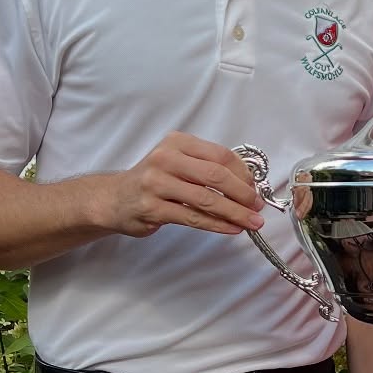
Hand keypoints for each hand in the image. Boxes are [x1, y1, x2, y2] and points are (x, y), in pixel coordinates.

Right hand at [103, 133, 265, 238]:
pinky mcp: (153, 208)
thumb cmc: (153, 181)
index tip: (255, 189)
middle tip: (258, 207)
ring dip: (235, 213)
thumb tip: (248, 186)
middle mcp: (166, 159)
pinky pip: (193, 218)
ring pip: (207, 200)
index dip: (244, 174)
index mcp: (178, 143)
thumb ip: (207, 168)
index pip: (220, 155)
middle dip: (243, 194)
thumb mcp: (178, 162)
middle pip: (216, 176)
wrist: (115, 198)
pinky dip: (217, 225)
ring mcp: (157, 184)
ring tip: (252, 222)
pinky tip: (232, 229)